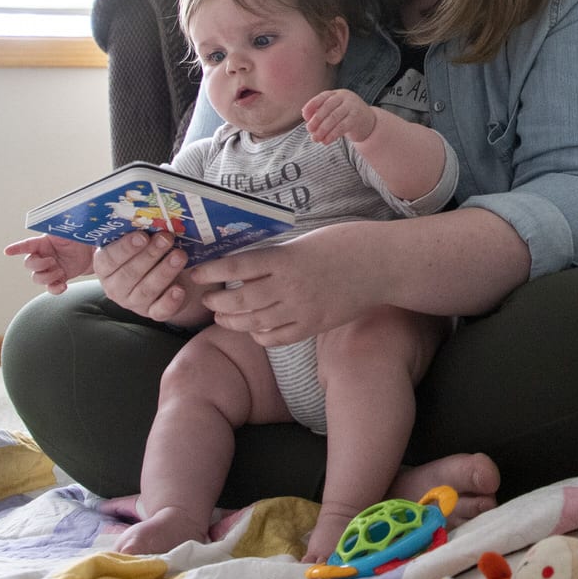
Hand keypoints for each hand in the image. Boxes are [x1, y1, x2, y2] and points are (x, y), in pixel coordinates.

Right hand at [4, 235, 94, 294]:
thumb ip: (58, 227)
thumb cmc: (76, 237)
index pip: (26, 245)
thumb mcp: (68, 231)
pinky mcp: (57, 279)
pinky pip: (50, 288)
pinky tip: (63, 285)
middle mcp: (42, 256)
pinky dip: (55, 289)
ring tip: (61, 271)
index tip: (7, 251)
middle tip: (53, 261)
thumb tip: (55, 218)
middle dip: (39, 265)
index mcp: (42, 243)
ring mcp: (49, 269)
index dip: (16, 248)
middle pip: (29, 264)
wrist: (90, 252)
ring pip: (37, 278)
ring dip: (47, 277)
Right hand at [90, 229, 214, 326]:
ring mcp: (134, 302)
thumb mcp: (141, 240)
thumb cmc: (149, 251)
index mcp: (106, 266)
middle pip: (130, 274)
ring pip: (146, 290)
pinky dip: (170, 301)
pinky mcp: (153, 313)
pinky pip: (160, 311)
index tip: (142, 235)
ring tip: (179, 256)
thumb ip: (139, 231)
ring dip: (164, 272)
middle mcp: (116, 287)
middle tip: (166, 239)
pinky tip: (180, 289)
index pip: (110, 259)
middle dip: (150, 255)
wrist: (169, 274)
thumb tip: (148, 214)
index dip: (126, 247)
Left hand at [193, 221, 386, 345]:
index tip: (195, 274)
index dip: (211, 272)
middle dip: (217, 301)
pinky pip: (278, 338)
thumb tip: (249, 266)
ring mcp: (302, 309)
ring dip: (233, 321)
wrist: (381, 263)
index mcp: (286, 258)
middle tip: (207, 299)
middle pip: (240, 300)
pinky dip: (260, 336)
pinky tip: (254, 330)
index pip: (236, 267)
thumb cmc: (345, 243)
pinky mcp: (314, 325)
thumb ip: (278, 256)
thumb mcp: (305, 241)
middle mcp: (289, 286)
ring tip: (222, 317)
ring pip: (255, 322)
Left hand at [302, 88, 376, 145]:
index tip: (305, 117)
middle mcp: (345, 97)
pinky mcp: (356, 119)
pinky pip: (341, 127)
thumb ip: (321, 111)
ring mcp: (352, 107)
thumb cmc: (346, 116)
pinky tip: (325, 141)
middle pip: (327, 107)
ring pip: (333, 118)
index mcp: (337, 94)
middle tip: (309, 130)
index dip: (311, 106)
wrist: (369, 122)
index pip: (322, 97)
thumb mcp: (334, 110)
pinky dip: (331, 135)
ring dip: (322, 129)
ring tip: (316, 138)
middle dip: (316, 120)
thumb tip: (306, 116)